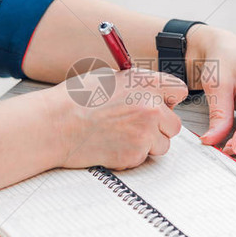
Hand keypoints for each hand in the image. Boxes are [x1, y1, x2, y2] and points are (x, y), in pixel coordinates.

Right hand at [51, 68, 188, 169]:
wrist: (56, 124)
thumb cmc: (76, 100)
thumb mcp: (111, 78)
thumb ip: (138, 86)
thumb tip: (153, 93)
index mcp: (146, 83)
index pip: (179, 91)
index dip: (169, 99)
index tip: (161, 104)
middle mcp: (151, 107)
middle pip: (175, 124)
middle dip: (160, 126)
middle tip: (137, 124)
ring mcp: (144, 133)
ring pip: (163, 144)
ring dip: (148, 143)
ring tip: (122, 135)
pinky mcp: (135, 154)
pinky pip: (144, 158)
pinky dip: (132, 154)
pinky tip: (113, 144)